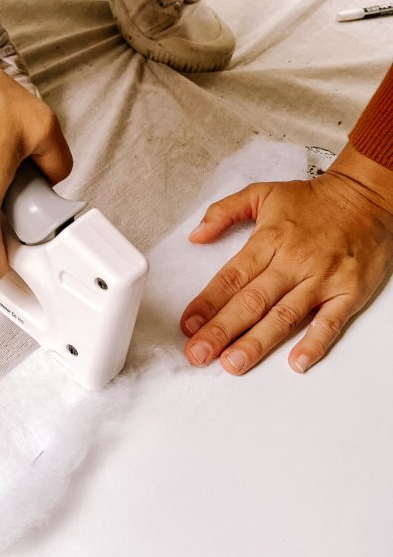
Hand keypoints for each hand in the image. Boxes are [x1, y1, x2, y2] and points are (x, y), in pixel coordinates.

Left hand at [180, 144, 392, 374]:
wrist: (367, 196)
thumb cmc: (314, 199)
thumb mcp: (262, 192)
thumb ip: (224, 211)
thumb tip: (196, 234)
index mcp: (270, 239)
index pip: (232, 277)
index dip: (207, 302)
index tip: (188, 324)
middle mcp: (294, 261)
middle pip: (252, 301)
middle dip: (221, 330)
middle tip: (198, 354)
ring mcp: (322, 279)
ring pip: (284, 316)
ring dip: (256, 343)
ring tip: (232, 364)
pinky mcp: (348, 292)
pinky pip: (329, 322)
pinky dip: (314, 343)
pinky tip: (296, 362)